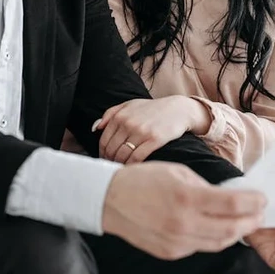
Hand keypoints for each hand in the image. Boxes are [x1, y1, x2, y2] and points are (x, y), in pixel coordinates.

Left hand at [94, 96, 211, 163]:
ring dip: (120, 164)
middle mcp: (128, 123)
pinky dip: (132, 165)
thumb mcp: (130, 105)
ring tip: (122, 168)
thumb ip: (110, 113)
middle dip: (111, 160)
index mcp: (120, 116)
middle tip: (113, 167)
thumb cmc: (153, 109)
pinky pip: (137, 158)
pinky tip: (133, 168)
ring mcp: (141, 132)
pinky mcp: (154, 140)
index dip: (102, 153)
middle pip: (112, 150)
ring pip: (123, 155)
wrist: (178, 110)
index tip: (105, 160)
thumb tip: (96, 128)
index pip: (104, 141)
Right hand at [101, 162, 266, 259]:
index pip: (233, 205)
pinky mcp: (170, 252)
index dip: (254, 203)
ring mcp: (177, 241)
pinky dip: (213, 238)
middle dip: (251, 221)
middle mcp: (183, 223)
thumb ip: (206, 187)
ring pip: (220, 243)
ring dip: (236, 233)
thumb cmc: (143, 180)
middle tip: (260, 214)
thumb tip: (231, 197)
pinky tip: (216, 228)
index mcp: (186, 197)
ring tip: (244, 223)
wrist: (109, 200)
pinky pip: (200, 247)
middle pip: (232, 229)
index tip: (263, 199)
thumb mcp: (177, 172)